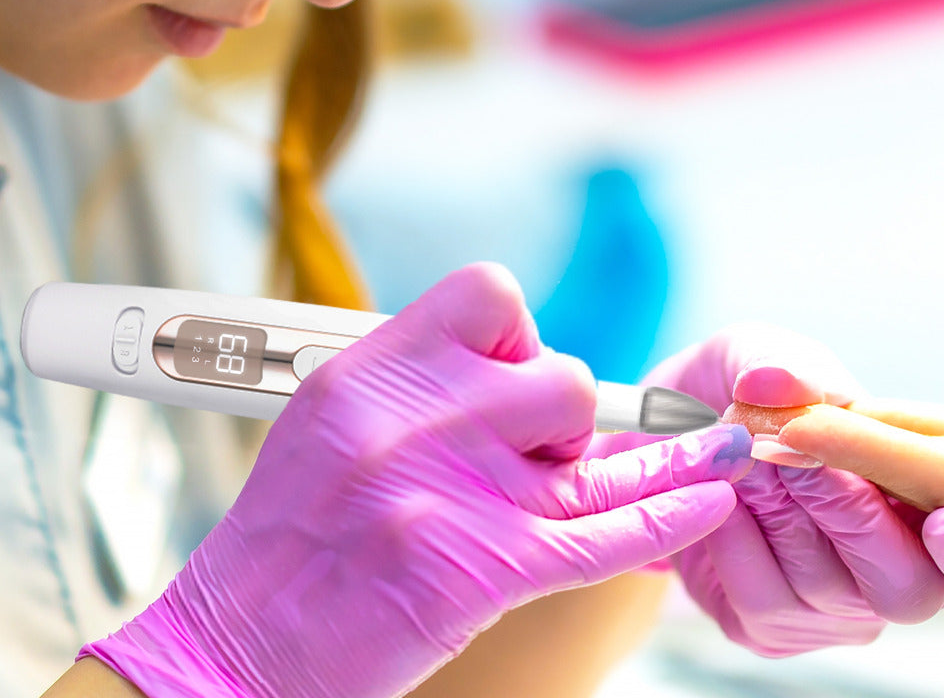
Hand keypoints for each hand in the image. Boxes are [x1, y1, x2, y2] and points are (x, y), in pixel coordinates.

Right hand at [79, 264, 750, 697]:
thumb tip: (498, 365)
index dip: (517, 331)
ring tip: (576, 482)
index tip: (510, 369)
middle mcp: (410, 415)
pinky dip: (666, 512)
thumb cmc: (279, 546)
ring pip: (586, 442)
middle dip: (560, 413)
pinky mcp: (483, 567)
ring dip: (601, 462)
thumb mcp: (325, 425)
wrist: (236, 648)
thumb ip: (410, 384)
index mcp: (367, 371)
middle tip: (533, 453)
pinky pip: (604, 531)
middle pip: (554, 371)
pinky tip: (708, 496)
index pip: (488, 295)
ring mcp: (451, 489)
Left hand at [602, 324, 943, 656]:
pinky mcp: (765, 623)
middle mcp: (886, 568)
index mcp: (917, 503)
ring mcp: (828, 607)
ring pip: (826, 587)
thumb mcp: (755, 356)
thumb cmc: (734, 394)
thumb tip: (780, 383)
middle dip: (843, 508)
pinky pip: (761, 597)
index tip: (943, 517)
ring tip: (737, 452)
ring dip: (777, 510)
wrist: (660, 428)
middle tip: (783, 450)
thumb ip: (787, 367)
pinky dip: (734, 536)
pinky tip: (716, 491)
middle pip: (902, 583)